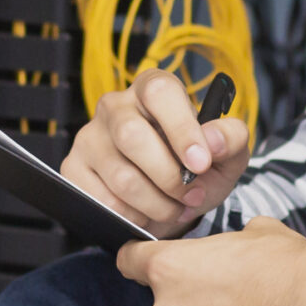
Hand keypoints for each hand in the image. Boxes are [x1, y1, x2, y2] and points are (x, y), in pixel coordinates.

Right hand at [64, 69, 251, 238]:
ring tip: (174, 208)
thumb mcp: (226, 154)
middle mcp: (114, 106)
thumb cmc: (197, 168)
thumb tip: (212, 140)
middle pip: (132, 136)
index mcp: (153, 89)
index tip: (200, 163)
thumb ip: (231, 138)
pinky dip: (132, 217)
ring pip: (120, 177)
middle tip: (191, 195)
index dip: (181, 128)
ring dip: (156, 204)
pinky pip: (103, 201)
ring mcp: (89, 137)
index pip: (160, 93)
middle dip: (169, 177)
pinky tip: (146, 213)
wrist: (172, 198)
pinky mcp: (74, 169)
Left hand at [117, 217, 305, 305]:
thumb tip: (230, 248)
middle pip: (165, 304)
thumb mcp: (250, 232)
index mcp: (168, 268)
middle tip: (229, 296)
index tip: (146, 264)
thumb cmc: (286, 264)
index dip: (140, 260)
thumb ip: (221, 246)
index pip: (129, 261)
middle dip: (191, 301)